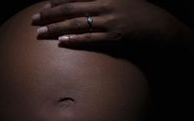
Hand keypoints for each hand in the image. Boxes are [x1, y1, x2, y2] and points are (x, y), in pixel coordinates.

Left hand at [32, 0, 187, 46]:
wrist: (161, 26)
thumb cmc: (140, 12)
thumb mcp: (121, 0)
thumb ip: (102, 2)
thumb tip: (85, 6)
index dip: (57, 2)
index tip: (42, 7)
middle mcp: (104, 6)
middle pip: (71, 10)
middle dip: (50, 15)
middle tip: (33, 20)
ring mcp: (109, 22)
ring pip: (77, 25)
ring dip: (56, 29)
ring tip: (40, 33)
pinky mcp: (115, 38)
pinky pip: (91, 39)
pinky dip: (76, 41)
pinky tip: (62, 43)